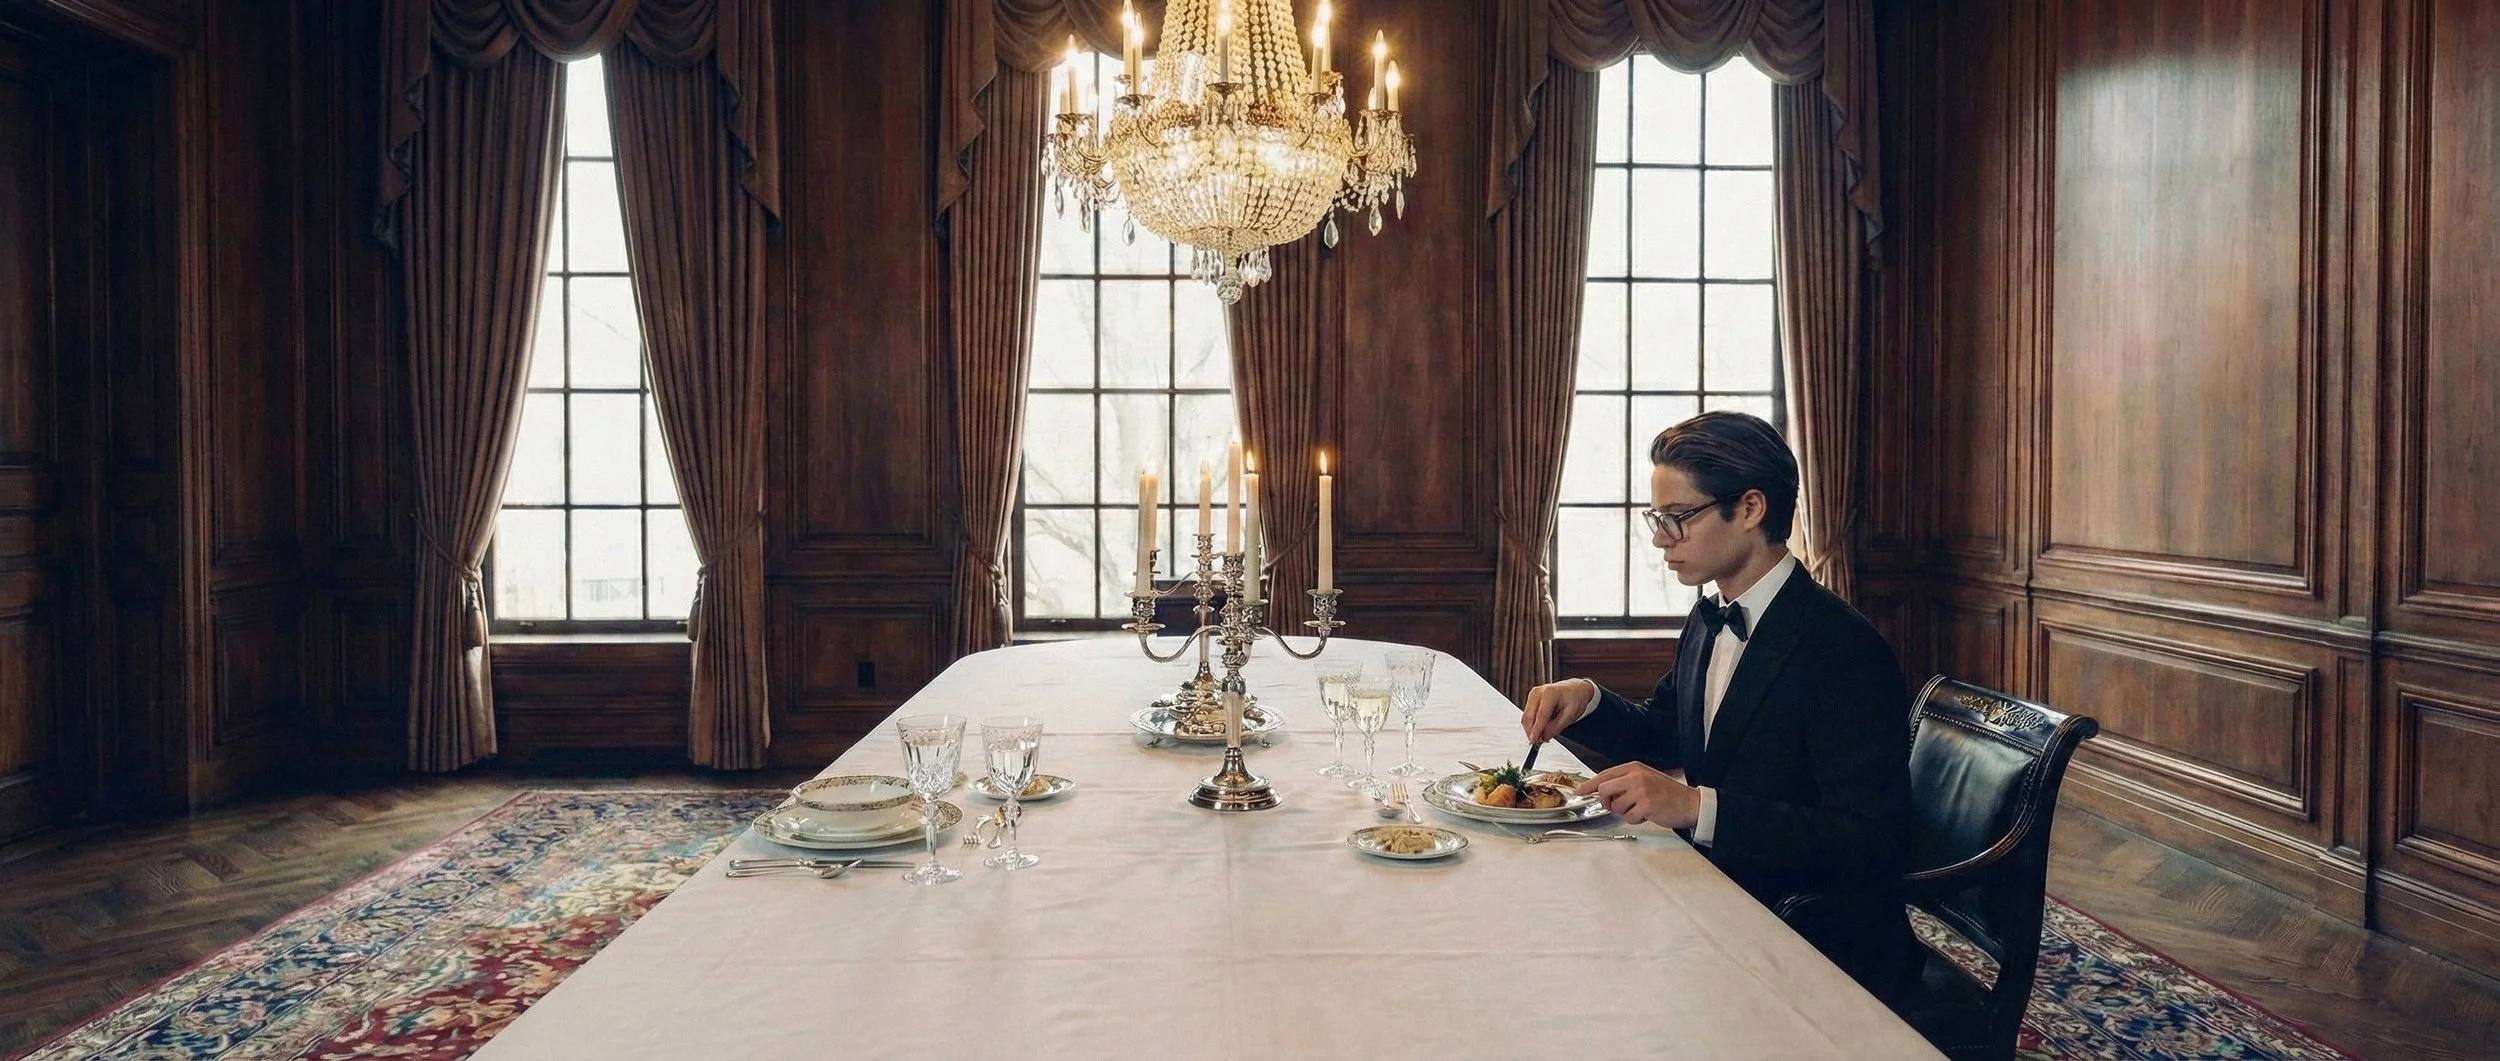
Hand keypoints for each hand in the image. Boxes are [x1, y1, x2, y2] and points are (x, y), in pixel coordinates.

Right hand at [1521, 678, 1598, 743]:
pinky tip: (1541, 729)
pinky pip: (1528, 715)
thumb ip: (1556, 727)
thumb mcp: (1570, 715)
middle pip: (1529, 716)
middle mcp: (1538, 692)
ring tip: (1542, 736)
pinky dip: (1532, 725)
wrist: (1575, 689)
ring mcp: (1533, 695)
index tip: (1534, 741)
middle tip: (1539, 742)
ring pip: (1526, 717)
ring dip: (1531, 729)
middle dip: (1531, 732)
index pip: (1540, 715)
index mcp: (1550, 693)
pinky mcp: (1531, 700)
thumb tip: (1544, 737)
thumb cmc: (1575, 699)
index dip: (1536, 730)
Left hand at [1574, 762, 1700, 828]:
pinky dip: (1636, 820)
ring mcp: (1641, 791)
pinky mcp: (1647, 806)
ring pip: (1616, 807)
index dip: (1589, 784)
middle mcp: (1636, 777)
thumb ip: (1625, 782)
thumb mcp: (1644, 779)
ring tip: (1641, 808)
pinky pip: (1628, 818)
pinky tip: (1648, 814)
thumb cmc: (1666, 793)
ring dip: (1626, 812)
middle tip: (1616, 806)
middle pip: (1604, 790)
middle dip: (1606, 802)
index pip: (1605, 775)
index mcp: (1634, 768)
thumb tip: (1601, 791)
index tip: (1579, 791)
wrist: (1689, 803)